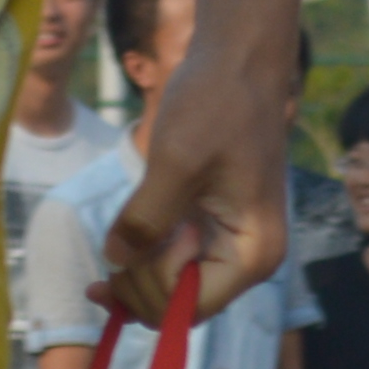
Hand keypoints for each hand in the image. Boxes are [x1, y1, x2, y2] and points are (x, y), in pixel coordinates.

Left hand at [96, 56, 292, 322]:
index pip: (190, 306)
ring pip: (172, 288)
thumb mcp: (175, 161)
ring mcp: (231, 243)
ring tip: (117, 236)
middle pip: (179, 304)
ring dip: (137, 274)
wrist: (238, 61)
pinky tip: (117, 249)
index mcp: (253, 252)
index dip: (148, 290)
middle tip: (117, 239)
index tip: (123, 251)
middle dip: (139, 282)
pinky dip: (144, 260)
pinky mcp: (212, 227)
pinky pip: (174, 263)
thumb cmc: (216, 103)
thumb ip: (145, 219)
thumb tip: (115, 262)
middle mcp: (248, 257)